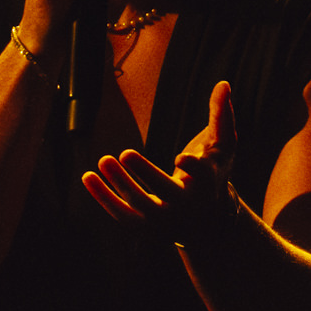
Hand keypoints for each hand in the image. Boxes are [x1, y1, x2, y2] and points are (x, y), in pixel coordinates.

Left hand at [81, 79, 244, 243]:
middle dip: (146, 174)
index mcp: (207, 185)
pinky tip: (88, 177)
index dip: (193, 168)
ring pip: (140, 205)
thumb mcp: (222, 147)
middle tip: (125, 153)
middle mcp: (186, 206)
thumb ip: (221, 116)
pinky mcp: (144, 227)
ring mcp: (163, 219)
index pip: (202, 177)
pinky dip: (103, 197)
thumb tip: (223, 83)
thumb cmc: (212, 174)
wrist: (206, 221)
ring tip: (104, 160)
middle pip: (166, 192)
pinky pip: (121, 214)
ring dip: (119, 183)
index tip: (180, 158)